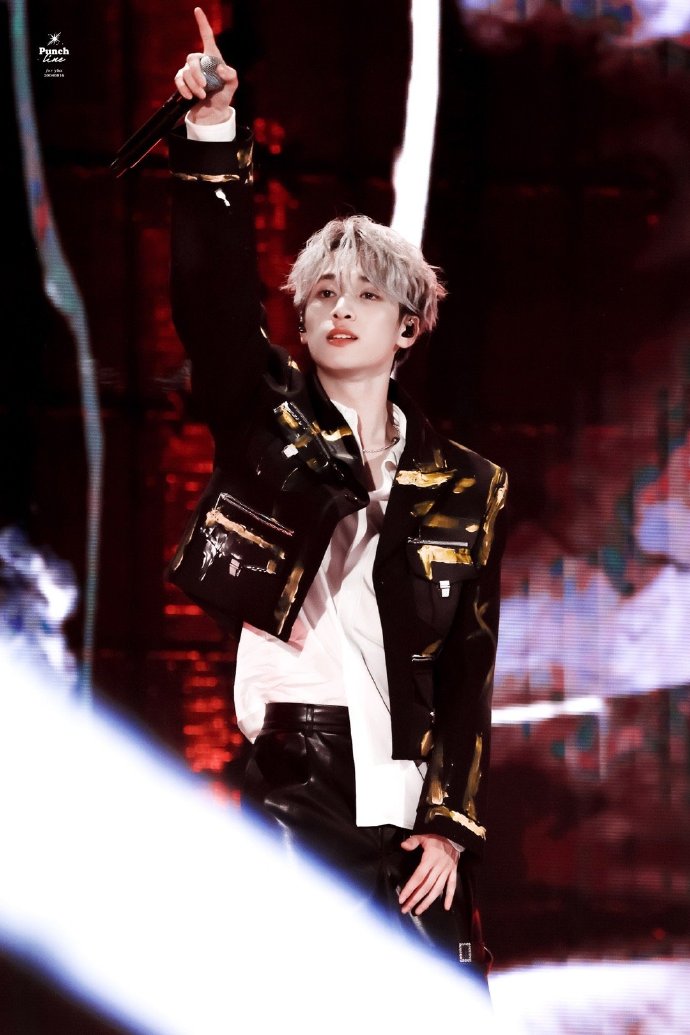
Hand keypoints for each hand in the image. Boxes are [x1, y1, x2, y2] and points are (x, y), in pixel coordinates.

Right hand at [174, 7, 237, 124]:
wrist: (213, 112)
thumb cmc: (223, 95)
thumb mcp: (232, 85)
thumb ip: (231, 75)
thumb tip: (221, 69)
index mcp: (212, 57)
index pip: (207, 36)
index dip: (202, 23)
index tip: (198, 10)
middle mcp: (199, 61)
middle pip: (192, 59)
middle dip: (197, 74)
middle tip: (205, 87)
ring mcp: (189, 70)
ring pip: (185, 72)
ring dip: (194, 85)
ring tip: (202, 95)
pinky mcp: (182, 81)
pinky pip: (179, 80)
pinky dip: (184, 89)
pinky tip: (190, 97)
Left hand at [398, 833, 459, 915]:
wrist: (455, 834)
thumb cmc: (437, 836)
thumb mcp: (424, 836)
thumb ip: (413, 841)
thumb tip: (402, 846)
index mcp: (429, 859)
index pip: (418, 877)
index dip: (410, 888)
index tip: (402, 898)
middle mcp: (438, 868)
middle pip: (426, 887)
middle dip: (415, 899)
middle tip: (406, 909)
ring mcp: (447, 871)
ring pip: (437, 890)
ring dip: (428, 902)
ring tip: (418, 911)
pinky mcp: (453, 872)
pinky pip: (452, 886)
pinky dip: (449, 897)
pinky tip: (446, 907)